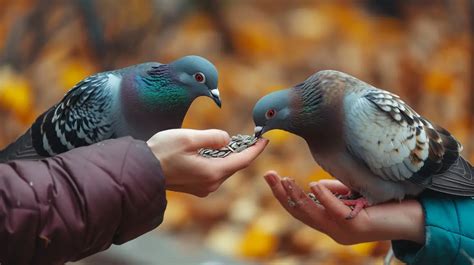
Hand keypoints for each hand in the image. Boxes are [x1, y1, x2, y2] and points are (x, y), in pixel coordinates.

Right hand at [147, 129, 267, 196]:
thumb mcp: (189, 138)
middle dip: (243, 152)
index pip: (242, 161)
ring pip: (224, 170)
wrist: (140, 170)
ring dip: (230, 157)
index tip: (265, 140)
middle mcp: (211, 184)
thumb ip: (212, 137)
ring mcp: (202, 188)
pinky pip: (214, 173)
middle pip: (234, 166)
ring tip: (235, 142)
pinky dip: (219, 162)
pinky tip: (216, 152)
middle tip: (250, 138)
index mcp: (212, 172)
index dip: (256, 150)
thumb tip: (227, 139)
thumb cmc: (162, 152)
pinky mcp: (195, 187)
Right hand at [264, 171, 424, 244]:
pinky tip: (313, 185)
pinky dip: (324, 197)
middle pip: (300, 213)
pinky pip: (335, 212)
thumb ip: (331, 190)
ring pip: (312, 215)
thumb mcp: (349, 194)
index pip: (299, 209)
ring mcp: (344, 230)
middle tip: (269, 176)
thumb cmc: (381, 203)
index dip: (283, 194)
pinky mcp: (357, 226)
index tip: (270, 176)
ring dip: (296, 197)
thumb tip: (313, 185)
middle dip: (282, 194)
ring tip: (284, 181)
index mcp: (328, 222)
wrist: (413, 216)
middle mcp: (332, 229)